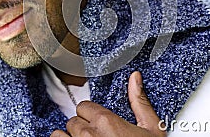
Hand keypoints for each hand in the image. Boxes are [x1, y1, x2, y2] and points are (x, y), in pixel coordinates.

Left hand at [50, 71, 165, 136]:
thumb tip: (135, 78)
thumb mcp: (151, 129)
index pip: (84, 106)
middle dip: (82, 128)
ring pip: (59, 135)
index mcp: (106, 122)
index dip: (92, 115)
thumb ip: (139, 101)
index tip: (99, 123)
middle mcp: (88, 135)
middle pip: (73, 121)